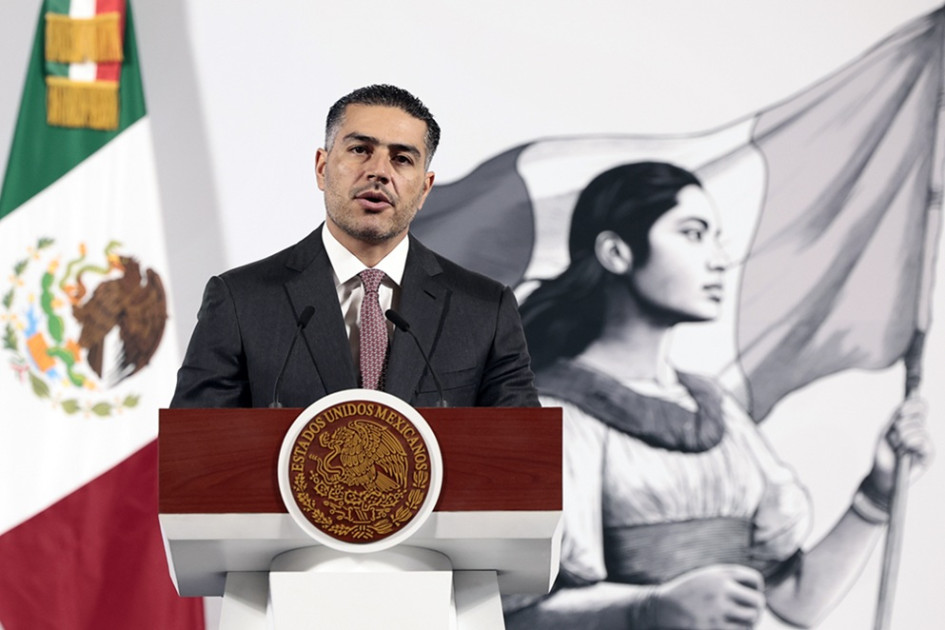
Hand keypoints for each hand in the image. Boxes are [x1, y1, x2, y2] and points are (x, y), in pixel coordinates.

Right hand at [647, 564, 764, 628]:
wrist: (661, 607)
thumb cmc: (688, 592)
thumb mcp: (707, 577)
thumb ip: (731, 579)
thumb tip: (759, 596)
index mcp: (720, 575)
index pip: (755, 580)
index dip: (756, 589)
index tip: (748, 595)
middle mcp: (721, 590)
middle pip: (758, 601)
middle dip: (757, 608)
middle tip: (750, 612)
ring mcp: (718, 611)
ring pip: (751, 619)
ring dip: (749, 622)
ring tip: (741, 621)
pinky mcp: (713, 628)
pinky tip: (731, 626)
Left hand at [866, 396, 933, 498]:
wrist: (882, 474)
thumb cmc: (883, 453)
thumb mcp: (886, 431)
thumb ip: (897, 417)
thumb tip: (905, 404)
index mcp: (911, 424)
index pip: (920, 406)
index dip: (913, 404)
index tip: (900, 411)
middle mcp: (921, 432)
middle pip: (919, 414)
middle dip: (902, 423)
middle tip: (894, 434)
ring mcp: (926, 442)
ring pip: (919, 427)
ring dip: (902, 435)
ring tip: (897, 447)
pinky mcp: (929, 454)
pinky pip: (923, 439)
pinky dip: (910, 442)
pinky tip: (904, 451)